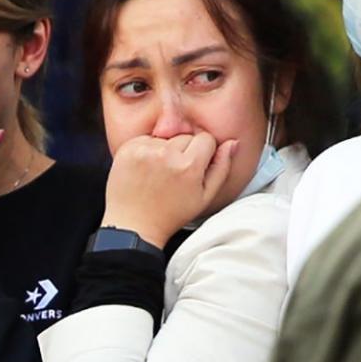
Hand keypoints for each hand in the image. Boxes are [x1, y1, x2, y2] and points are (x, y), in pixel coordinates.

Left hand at [101, 132, 234, 245]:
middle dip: (184, 152)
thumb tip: (232, 143)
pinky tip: (146, 170)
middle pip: (185, 136)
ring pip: (166, 137)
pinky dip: (147, 150)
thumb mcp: (205, 197)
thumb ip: (222, 168)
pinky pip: (146, 139)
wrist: (134, 225)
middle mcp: (166, 155)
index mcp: (189, 166)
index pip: (206, 138)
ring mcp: (145, 150)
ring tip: (158, 174)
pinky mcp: (128, 149)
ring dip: (164, 150)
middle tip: (174, 175)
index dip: (203, 153)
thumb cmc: (170, 215)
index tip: (194, 168)